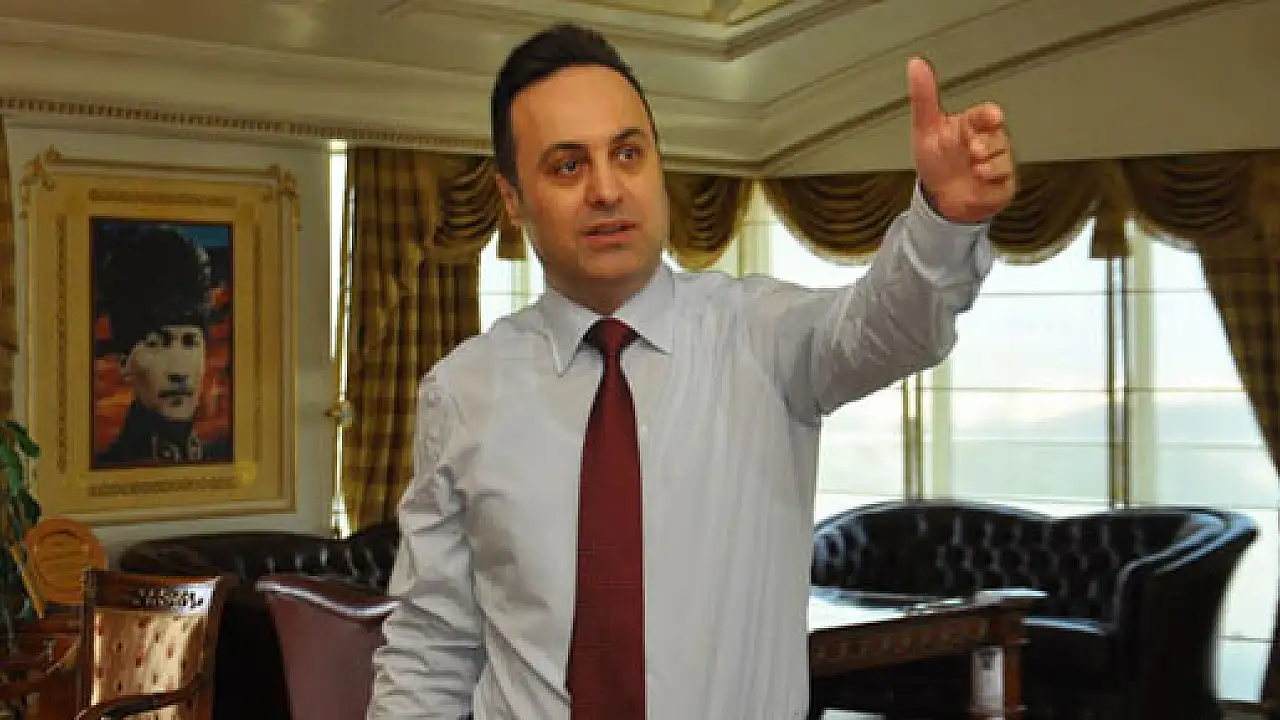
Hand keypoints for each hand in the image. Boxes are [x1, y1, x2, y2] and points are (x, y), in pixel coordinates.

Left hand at [908, 57, 1015, 223]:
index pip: (984, 115)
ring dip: (990, 165)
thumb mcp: (925, 129)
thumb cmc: (937, 159)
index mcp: (971, 126)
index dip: (988, 115)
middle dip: (987, 143)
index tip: (992, 116)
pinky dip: (993, 183)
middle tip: (974, 149)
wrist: (941, 198)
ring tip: (975, 170)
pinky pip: (1005, 182)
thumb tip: (915, 64)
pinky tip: (981, 182)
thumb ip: (923, 98)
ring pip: (1004, 159)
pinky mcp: (1003, 185)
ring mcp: (998, 163)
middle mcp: (989, 142)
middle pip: (998, 137)